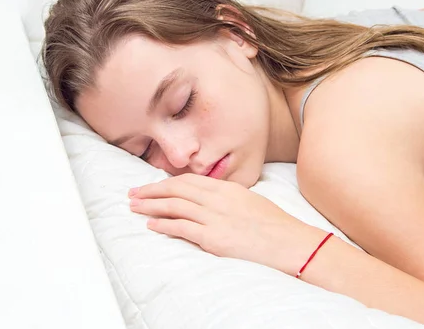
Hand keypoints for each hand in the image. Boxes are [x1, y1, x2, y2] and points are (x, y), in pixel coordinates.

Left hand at [128, 173, 324, 275]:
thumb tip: (208, 201)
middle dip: (151, 190)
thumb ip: (227, 198)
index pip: (189, 180)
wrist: (290, 243)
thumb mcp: (250, 202)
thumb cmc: (274, 225)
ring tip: (134, 207)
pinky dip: (163, 225)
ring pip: (175, 206)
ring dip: (151, 206)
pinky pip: (182, 228)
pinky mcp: (214, 238)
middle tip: (133, 193)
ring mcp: (215, 218)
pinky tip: (151, 225)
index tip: (152, 184)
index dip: (166, 182)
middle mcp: (218, 199)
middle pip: (177, 189)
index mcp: (227, 188)